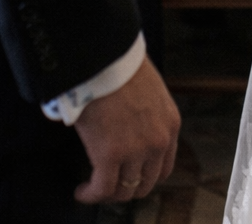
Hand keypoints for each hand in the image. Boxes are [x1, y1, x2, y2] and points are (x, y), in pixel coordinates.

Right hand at [74, 55, 179, 203]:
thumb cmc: (121, 65)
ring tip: (93, 187)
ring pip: (123, 190)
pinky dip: (90, 194)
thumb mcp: (151, 90)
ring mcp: (135, 151)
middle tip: (110, 183)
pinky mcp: (110, 156)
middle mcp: (158, 142)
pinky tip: (81, 191)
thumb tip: (131, 127)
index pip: (163, 168)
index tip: (130, 176)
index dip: (145, 177)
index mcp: (170, 124)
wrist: (105, 57)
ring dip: (107, 192)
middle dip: (127, 187)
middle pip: (145, 183)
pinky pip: (101, 189)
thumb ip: (149, 114)